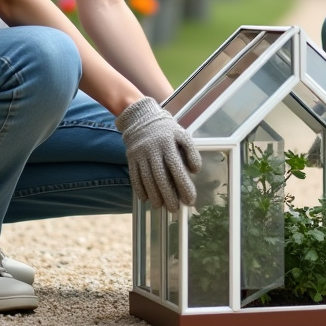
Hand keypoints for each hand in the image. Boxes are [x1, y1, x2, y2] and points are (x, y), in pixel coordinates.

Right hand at [115, 97, 201, 211]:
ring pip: (147, 179)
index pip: (176, 168)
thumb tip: (195, 171)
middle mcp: (153, 150)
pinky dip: (140, 189)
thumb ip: (190, 151)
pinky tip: (146, 199)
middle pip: (160, 177)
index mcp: (168, 143)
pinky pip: (134, 177)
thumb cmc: (165, 129)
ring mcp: (140, 154)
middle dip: (169, 195)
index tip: (190, 200)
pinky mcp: (131, 158)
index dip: (183, 185)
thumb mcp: (181, 134)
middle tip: (175, 208)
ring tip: (162, 206)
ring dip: (154, 195)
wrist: (140, 117)